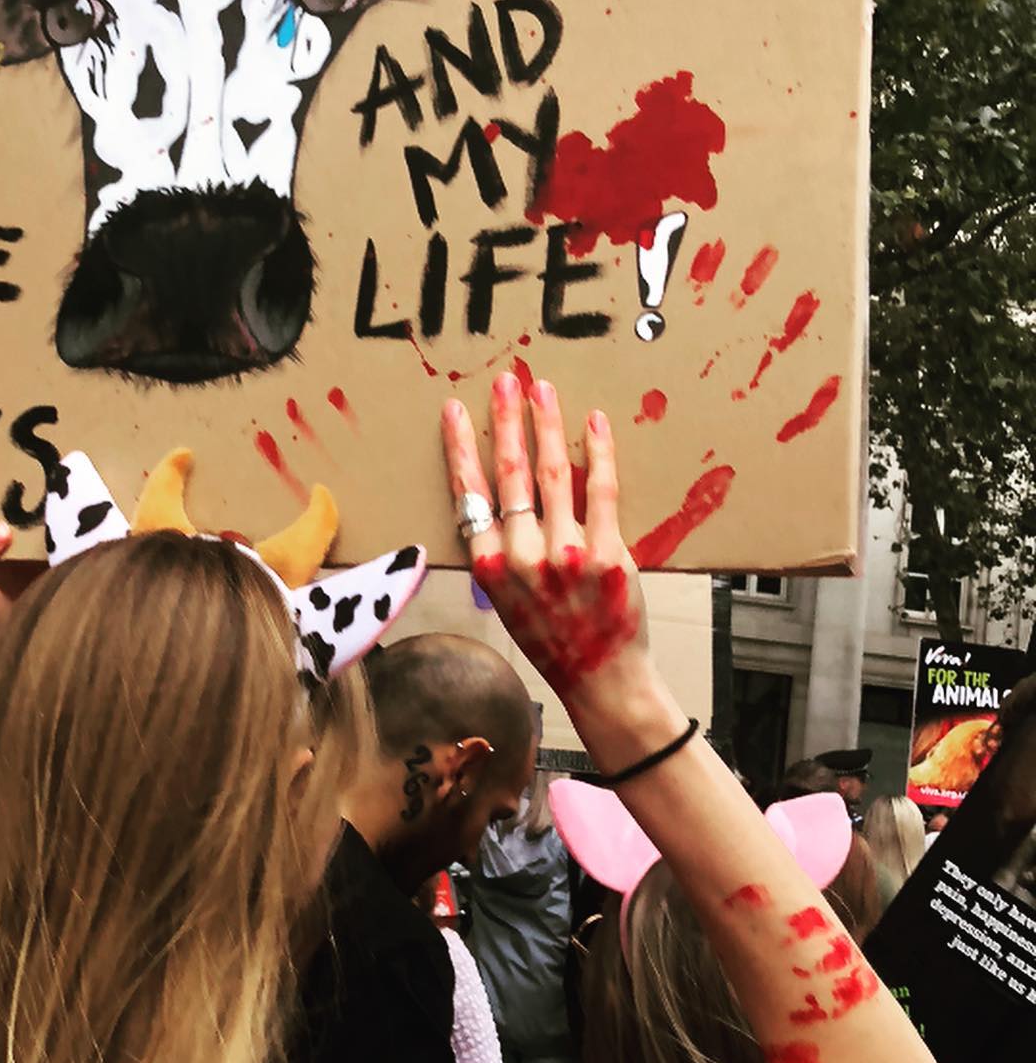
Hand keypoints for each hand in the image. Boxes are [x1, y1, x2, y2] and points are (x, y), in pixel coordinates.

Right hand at [441, 374, 647, 699]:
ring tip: (542, 390)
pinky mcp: (606, 552)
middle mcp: (520, 556)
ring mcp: (564, 552)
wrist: (602, 680)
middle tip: (505, 381)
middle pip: (508, 471)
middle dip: (506, 419)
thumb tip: (504, 497)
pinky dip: (597, 451)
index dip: (460, 447)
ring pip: (550, 472)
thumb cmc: (554, 639)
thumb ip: (503, 551)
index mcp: (489, 566)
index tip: (455, 411)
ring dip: (546, 423)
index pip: (469, 492)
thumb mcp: (508, 599)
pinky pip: (600, 488)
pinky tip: (594, 422)